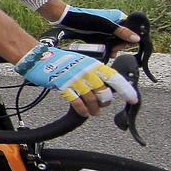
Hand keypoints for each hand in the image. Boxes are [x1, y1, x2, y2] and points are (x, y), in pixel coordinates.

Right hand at [16, 41, 137, 114]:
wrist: (37, 57)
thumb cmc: (57, 59)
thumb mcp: (80, 61)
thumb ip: (92, 71)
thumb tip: (102, 85)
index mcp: (92, 64)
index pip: (115, 78)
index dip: (126, 90)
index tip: (133, 99)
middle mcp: (86, 72)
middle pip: (104, 92)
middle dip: (105, 102)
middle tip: (103, 106)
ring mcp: (74, 79)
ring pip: (92, 99)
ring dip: (94, 109)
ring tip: (93, 112)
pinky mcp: (62, 87)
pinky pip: (76, 102)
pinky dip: (82, 110)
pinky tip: (83, 113)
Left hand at [54, 4, 138, 46]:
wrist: (64, 19)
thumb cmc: (84, 19)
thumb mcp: (104, 26)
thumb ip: (120, 32)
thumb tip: (136, 39)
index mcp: (117, 17)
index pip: (130, 29)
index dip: (128, 39)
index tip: (120, 45)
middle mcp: (112, 22)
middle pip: (122, 37)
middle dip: (119, 45)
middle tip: (113, 50)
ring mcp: (104, 29)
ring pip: (113, 41)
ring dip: (112, 48)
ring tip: (108, 52)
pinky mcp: (96, 34)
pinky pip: (104, 43)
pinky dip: (105, 47)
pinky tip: (103, 52)